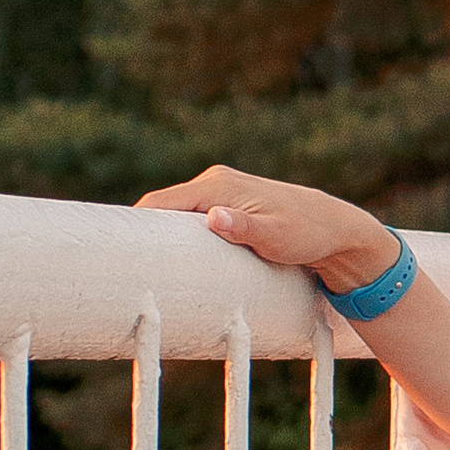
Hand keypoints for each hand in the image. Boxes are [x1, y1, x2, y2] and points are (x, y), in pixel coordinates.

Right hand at [138, 165, 396, 298]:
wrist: (336, 230)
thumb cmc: (308, 234)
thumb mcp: (276, 237)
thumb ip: (244, 228)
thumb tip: (213, 218)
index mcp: (218, 186)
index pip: (161, 203)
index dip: (135, 225)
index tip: (113, 249)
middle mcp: (215, 183)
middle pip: (164, 209)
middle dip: (144, 233)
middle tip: (121, 265)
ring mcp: (222, 194)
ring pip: (178, 215)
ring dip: (163, 237)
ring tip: (142, 265)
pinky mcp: (229, 207)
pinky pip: (193, 219)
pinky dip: (181, 235)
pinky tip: (172, 257)